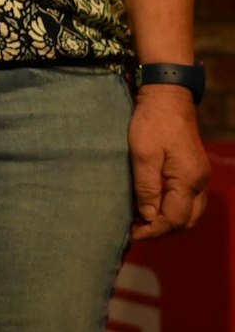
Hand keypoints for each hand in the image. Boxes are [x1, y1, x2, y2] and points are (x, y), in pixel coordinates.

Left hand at [129, 85, 210, 238]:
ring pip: (190, 213)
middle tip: (136, 230)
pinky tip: (153, 206)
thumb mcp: (142, 154)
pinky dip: (173, 209)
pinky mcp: (194, 171)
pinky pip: (188, 200)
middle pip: (186, 221)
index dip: (154, 230)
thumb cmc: (152, 123)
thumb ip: (146, 187)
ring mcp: (199, 177)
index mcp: (188, 180)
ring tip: (142, 221)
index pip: (175, 219)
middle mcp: (199, 183)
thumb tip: (148, 217)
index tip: (132, 233)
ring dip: (168, 221)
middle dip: (162, 230)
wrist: (167, 98)